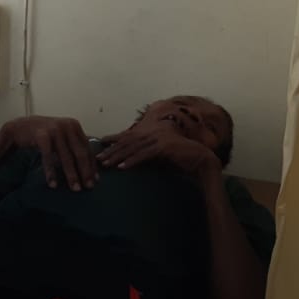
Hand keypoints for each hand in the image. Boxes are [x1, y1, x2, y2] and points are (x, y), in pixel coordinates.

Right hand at [3, 115, 95, 190]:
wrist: (19, 127)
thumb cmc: (43, 134)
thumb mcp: (62, 135)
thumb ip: (74, 144)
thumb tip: (90, 165)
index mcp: (74, 125)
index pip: (87, 148)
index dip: (92, 165)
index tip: (95, 180)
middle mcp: (67, 126)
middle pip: (80, 153)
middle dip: (85, 172)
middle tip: (88, 187)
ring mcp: (54, 130)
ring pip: (66, 157)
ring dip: (71, 175)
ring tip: (74, 188)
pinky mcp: (42, 136)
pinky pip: (48, 158)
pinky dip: (51, 172)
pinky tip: (53, 184)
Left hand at [98, 125, 221, 176]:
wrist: (201, 159)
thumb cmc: (180, 158)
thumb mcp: (159, 154)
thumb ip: (146, 152)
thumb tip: (130, 158)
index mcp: (152, 131)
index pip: (129, 136)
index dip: (114, 139)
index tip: (100, 144)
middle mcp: (153, 132)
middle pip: (128, 141)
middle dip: (112, 150)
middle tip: (98, 158)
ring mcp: (158, 138)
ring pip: (133, 148)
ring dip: (118, 156)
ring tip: (105, 163)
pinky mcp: (164, 146)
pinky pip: (144, 155)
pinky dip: (132, 161)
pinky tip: (122, 167)